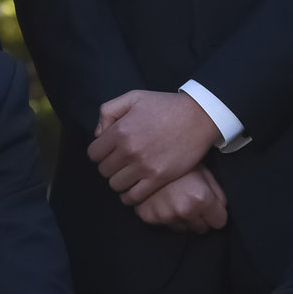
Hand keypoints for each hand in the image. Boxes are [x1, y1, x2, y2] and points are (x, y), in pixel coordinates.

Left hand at [89, 90, 221, 203]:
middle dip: (110, 168)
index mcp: (120, 130)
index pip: (94, 154)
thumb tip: (98, 134)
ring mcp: (144, 166)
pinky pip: (134, 196)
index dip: (100, 154)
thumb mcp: (133, 97)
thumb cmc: (165, 106)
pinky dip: (131, 196)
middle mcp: (129, 150)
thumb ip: (108, 111)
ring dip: (119, 182)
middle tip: (121, 164)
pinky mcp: (159, 178)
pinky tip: (135, 188)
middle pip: (104, 171)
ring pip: (116, 185)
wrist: (198, 116)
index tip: (110, 153)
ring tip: (128, 175)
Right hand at [135, 166, 228, 233]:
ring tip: (176, 198)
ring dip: (181, 218)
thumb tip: (220, 210)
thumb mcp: (205, 172)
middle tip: (192, 200)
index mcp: (201, 199)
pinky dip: (163, 215)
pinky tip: (162, 200)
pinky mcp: (148, 216)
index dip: (216, 214)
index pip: (219, 223)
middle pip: (200, 228)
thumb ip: (217, 195)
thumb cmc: (181, 160)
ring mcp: (164, 215)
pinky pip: (163, 224)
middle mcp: (183, 210)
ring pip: (182, 228)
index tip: (211, 207)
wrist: (150, 153)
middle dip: (199, 218)